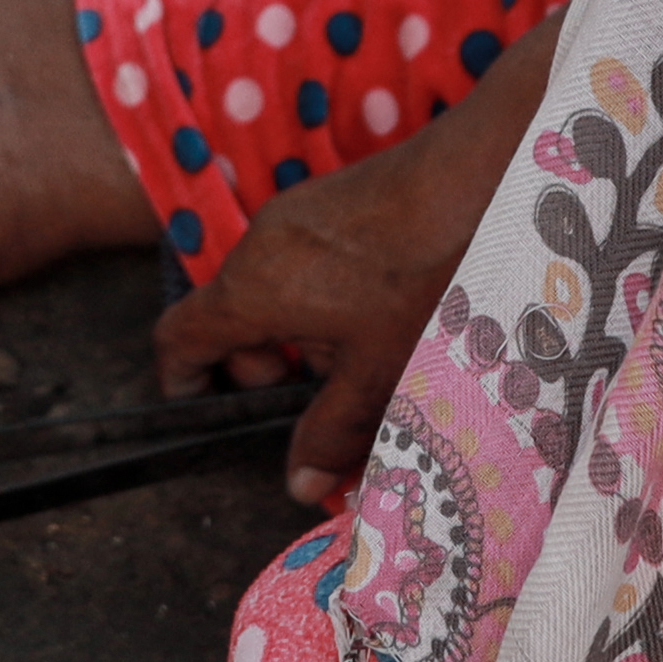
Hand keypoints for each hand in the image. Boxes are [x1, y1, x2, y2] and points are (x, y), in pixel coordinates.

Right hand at [153, 29, 556, 501]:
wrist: (483, 176)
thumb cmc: (426, 276)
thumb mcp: (379, 372)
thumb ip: (333, 432)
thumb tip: (299, 485)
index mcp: (251, 290)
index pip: (179, 338)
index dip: (186, 383)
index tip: (218, 412)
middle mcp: (259, 245)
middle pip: (232, 320)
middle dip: (272, 367)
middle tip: (330, 393)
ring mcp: (296, 215)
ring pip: (276, 293)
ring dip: (309, 336)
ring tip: (375, 351)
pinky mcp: (333, 200)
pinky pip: (307, 261)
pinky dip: (330, 298)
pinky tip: (393, 308)